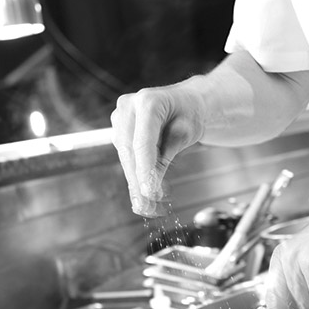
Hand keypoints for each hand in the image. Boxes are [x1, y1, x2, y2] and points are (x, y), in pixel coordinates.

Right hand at [110, 82, 204, 214]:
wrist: (186, 101)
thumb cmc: (190, 113)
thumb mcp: (187, 133)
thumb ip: (168, 155)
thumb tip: (153, 186)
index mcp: (148, 101)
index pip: (142, 142)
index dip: (144, 170)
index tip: (149, 192)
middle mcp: (128, 106)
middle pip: (129, 150)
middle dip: (138, 181)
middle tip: (147, 207)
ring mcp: (120, 115)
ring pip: (125, 155)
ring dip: (134, 181)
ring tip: (146, 206)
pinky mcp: (118, 128)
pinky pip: (125, 155)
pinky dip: (135, 174)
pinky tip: (141, 193)